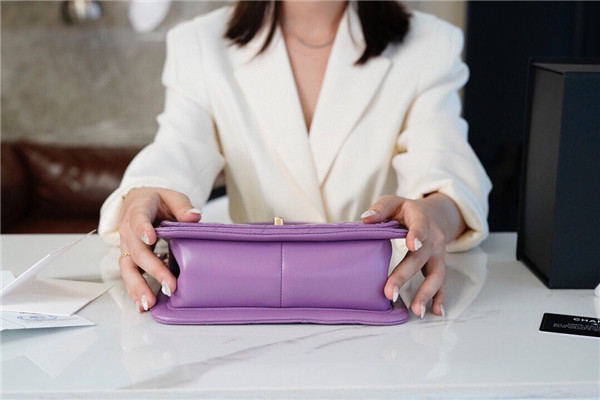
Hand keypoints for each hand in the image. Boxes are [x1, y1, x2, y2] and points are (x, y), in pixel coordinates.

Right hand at [118, 188, 201, 311]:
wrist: (138, 203)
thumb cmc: (158, 201)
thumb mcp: (172, 197)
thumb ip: (182, 206)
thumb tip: (194, 217)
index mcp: (139, 210)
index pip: (138, 219)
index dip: (143, 228)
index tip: (151, 238)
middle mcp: (128, 230)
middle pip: (137, 251)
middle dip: (152, 269)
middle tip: (169, 284)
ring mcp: (126, 247)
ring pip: (128, 268)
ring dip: (138, 286)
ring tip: (150, 302)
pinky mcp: (129, 259)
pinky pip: (129, 275)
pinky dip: (135, 291)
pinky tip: (143, 305)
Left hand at [361, 194, 465, 317]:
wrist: (433, 215)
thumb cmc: (406, 211)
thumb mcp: (394, 202)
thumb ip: (381, 209)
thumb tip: (365, 219)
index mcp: (421, 219)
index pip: (420, 226)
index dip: (417, 234)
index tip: (411, 245)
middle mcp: (433, 238)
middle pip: (421, 257)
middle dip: (405, 275)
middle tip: (390, 292)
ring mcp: (438, 254)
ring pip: (436, 274)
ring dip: (427, 293)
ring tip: (417, 310)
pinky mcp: (439, 265)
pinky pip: (442, 283)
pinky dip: (440, 298)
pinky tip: (436, 312)